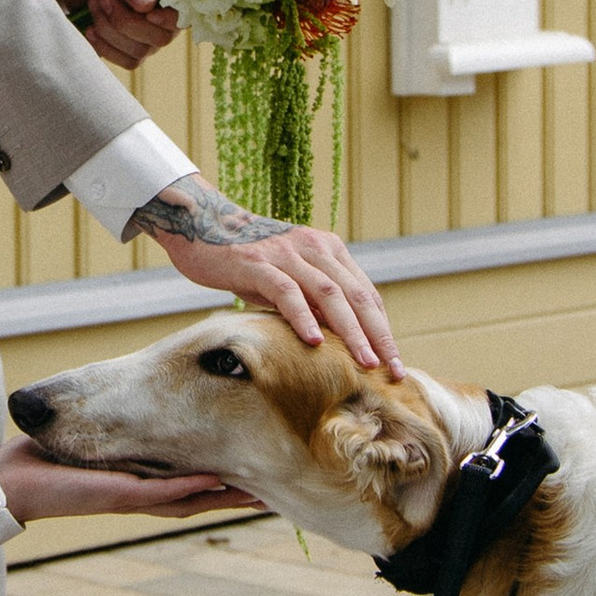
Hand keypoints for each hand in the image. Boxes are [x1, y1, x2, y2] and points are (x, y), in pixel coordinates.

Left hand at [0, 439, 249, 522]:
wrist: (13, 485)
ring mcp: (134, 497)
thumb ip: (119, 430)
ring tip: (257, 493)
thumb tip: (127, 400)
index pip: (191, 481)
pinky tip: (214, 483)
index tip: (254, 470)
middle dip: (234, 495)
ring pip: (188, 501)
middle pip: (200, 498)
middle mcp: (144, 494)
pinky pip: (160, 493)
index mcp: (141, 482)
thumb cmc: (47, 461)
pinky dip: (188, 489)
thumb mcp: (92, 440)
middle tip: (271, 490)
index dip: (224, 479)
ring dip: (222, 498)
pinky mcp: (119, 497)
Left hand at [56, 0, 178, 69]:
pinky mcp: (130, 48)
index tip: (147, 12)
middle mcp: (164, 14)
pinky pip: (127, 61)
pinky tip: (91, 29)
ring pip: (140, 52)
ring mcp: (148, 35)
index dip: (168, 19)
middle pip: (160, 37)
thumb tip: (147, 5)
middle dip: (125, 21)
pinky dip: (105, 47)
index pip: (183, 13)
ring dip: (109, 31)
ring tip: (94, 5)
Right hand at [123, 179, 399, 371]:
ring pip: (329, 294)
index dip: (383, 329)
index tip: (393, 361)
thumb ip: (314, 301)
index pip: (366, 294)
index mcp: (329, 250)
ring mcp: (286, 253)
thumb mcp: (289, 279)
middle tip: (392, 368)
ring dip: (351, 331)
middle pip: (357, 295)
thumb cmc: (248, 261)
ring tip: (364, 361)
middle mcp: (314, 247)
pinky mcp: (257, 261)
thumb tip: (341, 341)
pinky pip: (286, 291)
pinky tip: (314, 342)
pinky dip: (303, 316)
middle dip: (378, 335)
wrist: (202, 227)